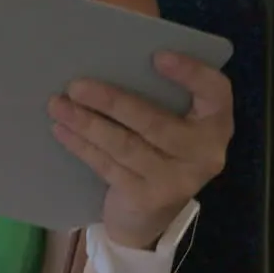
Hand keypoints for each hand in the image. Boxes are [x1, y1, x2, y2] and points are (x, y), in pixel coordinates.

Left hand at [48, 51, 232, 247]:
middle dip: (111, 102)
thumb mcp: (168, 124)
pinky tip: (61, 130)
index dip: (192, 73)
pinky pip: (108, 166)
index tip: (157, 56)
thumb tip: (103, 59)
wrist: (148, 216)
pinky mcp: (147, 198)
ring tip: (57, 105)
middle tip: (75, 85)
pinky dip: (81, 146)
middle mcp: (204, 153)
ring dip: (87, 123)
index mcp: (214, 124)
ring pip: (125, 145)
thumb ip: (153, 96)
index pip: (216, 93)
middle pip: (155, 123)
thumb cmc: (155, 150)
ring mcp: (176, 180)